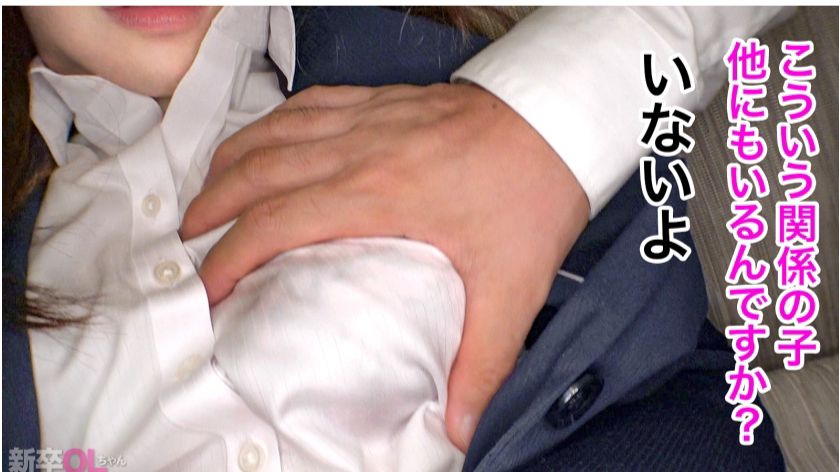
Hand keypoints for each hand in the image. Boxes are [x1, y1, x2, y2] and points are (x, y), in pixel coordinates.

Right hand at [181, 83, 589, 450]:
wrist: (560, 121)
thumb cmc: (533, 193)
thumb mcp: (511, 286)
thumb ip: (482, 359)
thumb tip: (461, 426)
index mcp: (380, 194)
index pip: (277, 222)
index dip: (229, 255)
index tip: (205, 287)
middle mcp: (361, 150)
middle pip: (259, 173)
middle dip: (212, 209)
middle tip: (186, 243)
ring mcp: (370, 119)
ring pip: (275, 132)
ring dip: (232, 162)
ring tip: (206, 193)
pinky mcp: (385, 101)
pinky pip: (310, 103)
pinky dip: (275, 122)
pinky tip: (265, 138)